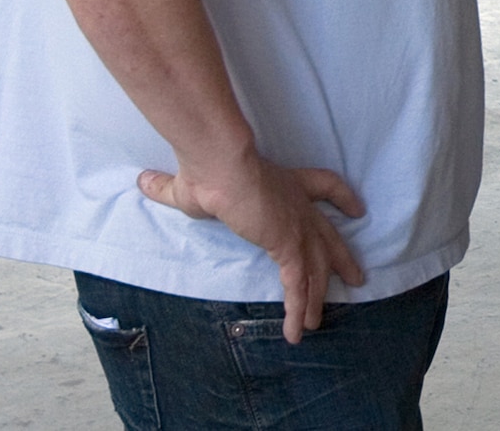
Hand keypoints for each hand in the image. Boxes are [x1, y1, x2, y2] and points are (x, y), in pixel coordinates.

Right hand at [138, 152, 364, 343]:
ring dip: (316, 297)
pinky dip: (298, 309)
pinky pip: (299, 285)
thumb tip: (143, 181)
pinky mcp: (289, 246)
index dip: (342, 199)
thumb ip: (168, 188)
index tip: (356, 210)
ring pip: (316, 268)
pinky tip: (296, 331)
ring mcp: (297, 227)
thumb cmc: (207, 172)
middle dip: (342, 258)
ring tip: (315, 322)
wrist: (220, 167)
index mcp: (286, 183)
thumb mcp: (185, 187)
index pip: (325, 187)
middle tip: (356, 276)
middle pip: (329, 235)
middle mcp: (299, 205)